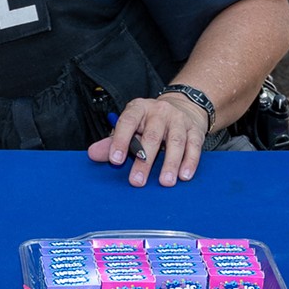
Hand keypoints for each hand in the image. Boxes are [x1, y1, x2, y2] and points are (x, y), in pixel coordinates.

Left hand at [86, 94, 208, 187]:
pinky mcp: (195, 130)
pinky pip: (193, 146)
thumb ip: (112, 141)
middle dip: (144, 161)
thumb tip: (93, 154)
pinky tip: (184, 176)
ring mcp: (179, 120)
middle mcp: (159, 112)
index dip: (120, 141)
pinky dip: (190, 162)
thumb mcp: (129, 126)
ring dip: (170, 164)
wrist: (183, 106)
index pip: (127, 122)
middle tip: (137, 181)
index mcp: (138, 108)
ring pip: (175, 142)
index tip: (115, 160)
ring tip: (165, 182)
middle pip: (152, 136)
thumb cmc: (149, 122)